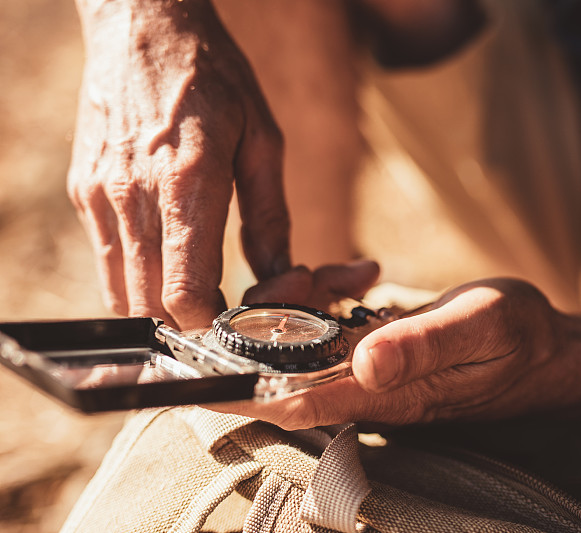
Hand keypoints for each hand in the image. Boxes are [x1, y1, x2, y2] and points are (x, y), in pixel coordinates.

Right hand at [68, 0, 287, 328]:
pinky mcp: (83, 192)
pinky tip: (168, 258)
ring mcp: (99, 196)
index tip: (238, 318)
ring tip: (198, 287)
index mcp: (187, 182)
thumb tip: (281, 276)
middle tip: (224, 308)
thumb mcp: (263, 140)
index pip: (184, 293)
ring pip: (121, 294)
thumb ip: (269, 217)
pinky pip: (107, 262)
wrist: (143, 25)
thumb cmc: (214, 76)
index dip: (213, 322)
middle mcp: (132, 196)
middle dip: (190, 322)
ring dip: (160, 307)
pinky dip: (137, 279)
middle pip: (150, 307)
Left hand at [218, 278, 580, 429]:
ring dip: (302, 302)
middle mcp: (371, 391)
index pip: (297, 406)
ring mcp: (374, 373)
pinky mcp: (380, 353)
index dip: (241, 396)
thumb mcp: (483, 326)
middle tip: (300, 277)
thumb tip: (364, 364)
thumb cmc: (524, 340)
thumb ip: (423, 345)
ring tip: (340, 273)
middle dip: (273, 321)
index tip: (196, 381)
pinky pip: (330, 328)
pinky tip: (356, 275)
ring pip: (305, 344)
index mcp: (389, 394)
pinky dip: (328, 296)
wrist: (551, 350)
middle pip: (289, 370)